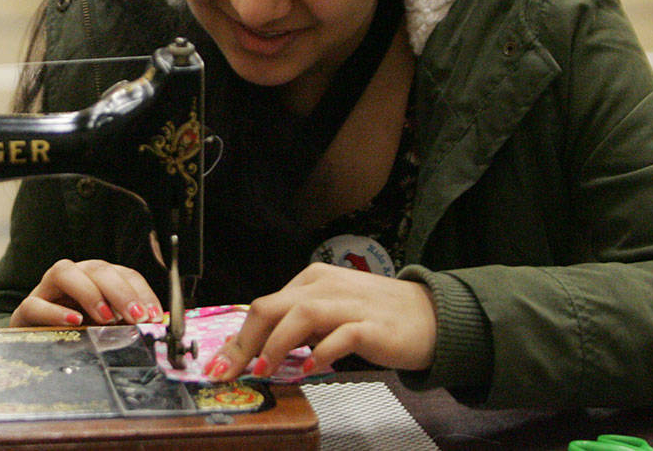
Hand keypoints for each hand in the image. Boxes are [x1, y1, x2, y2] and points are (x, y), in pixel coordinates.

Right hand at [9, 258, 163, 327]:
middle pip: (97, 269)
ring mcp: (46, 290)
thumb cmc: (75, 334)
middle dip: (121, 291)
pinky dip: (56, 312)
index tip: (154, 315)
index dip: (141, 292)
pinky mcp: (26, 310)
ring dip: (90, 293)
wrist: (34, 344)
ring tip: (107, 318)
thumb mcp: (105, 329)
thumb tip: (154, 329)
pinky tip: (74, 322)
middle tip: (137, 316)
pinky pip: (35, 304)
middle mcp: (73, 277)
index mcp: (96, 279)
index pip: (123, 274)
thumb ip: (126, 325)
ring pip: (64, 272)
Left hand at [203, 263, 436, 379]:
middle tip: (229, 371)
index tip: (220, 365)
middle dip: (245, 342)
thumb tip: (258, 348)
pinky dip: (323, 351)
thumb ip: (298, 326)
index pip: (264, 306)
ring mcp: (350, 304)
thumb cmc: (375, 317)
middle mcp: (326, 286)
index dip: (239, 337)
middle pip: (273, 307)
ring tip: (264, 369)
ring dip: (276, 344)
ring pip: (301, 314)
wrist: (431, 316)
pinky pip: (342, 335)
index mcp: (311, 281)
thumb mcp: (329, 314)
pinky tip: (311, 368)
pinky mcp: (373, 325)